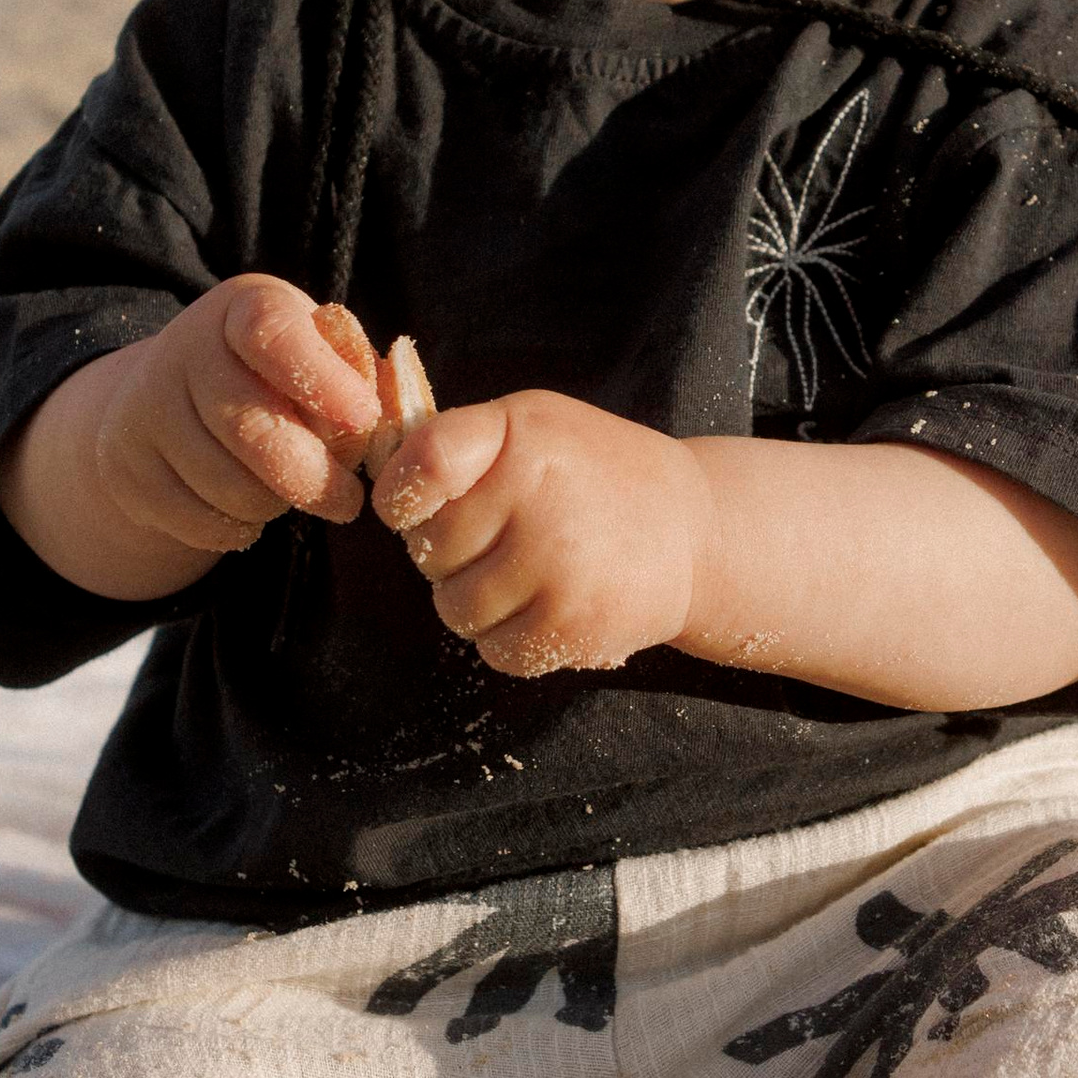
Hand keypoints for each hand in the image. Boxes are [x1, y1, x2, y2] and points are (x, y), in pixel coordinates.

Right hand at [63, 275, 381, 562]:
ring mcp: (144, 409)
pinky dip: (239, 528)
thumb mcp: (319, 355)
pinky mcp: (124, 469)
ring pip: (228, 487)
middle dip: (313, 476)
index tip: (363, 419)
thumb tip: (377, 419)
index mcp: (242, 309)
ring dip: (277, 504)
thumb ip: (355, 379)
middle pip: (252, 429)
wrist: (173, 402)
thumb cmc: (277, 377)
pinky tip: (248, 505)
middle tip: (347, 500)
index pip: (272, 332)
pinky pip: (199, 522)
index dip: (322, 378)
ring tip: (289, 490)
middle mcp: (183, 350)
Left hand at [370, 390, 711, 677]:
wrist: (696, 531)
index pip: (422, 464)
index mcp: (520, 434)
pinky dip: (511, 640)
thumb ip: (463, 443)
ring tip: (526, 576)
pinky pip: (495, 651)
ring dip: (478, 602)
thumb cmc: (596, 475)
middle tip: (500, 541)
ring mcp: (554, 563)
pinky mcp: (570, 624)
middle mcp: (536, 494)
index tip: (411, 508)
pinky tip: (546, 608)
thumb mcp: (537, 426)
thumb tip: (381, 482)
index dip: (403, 495)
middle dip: (451, 554)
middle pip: (430, 550)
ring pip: (455, 608)